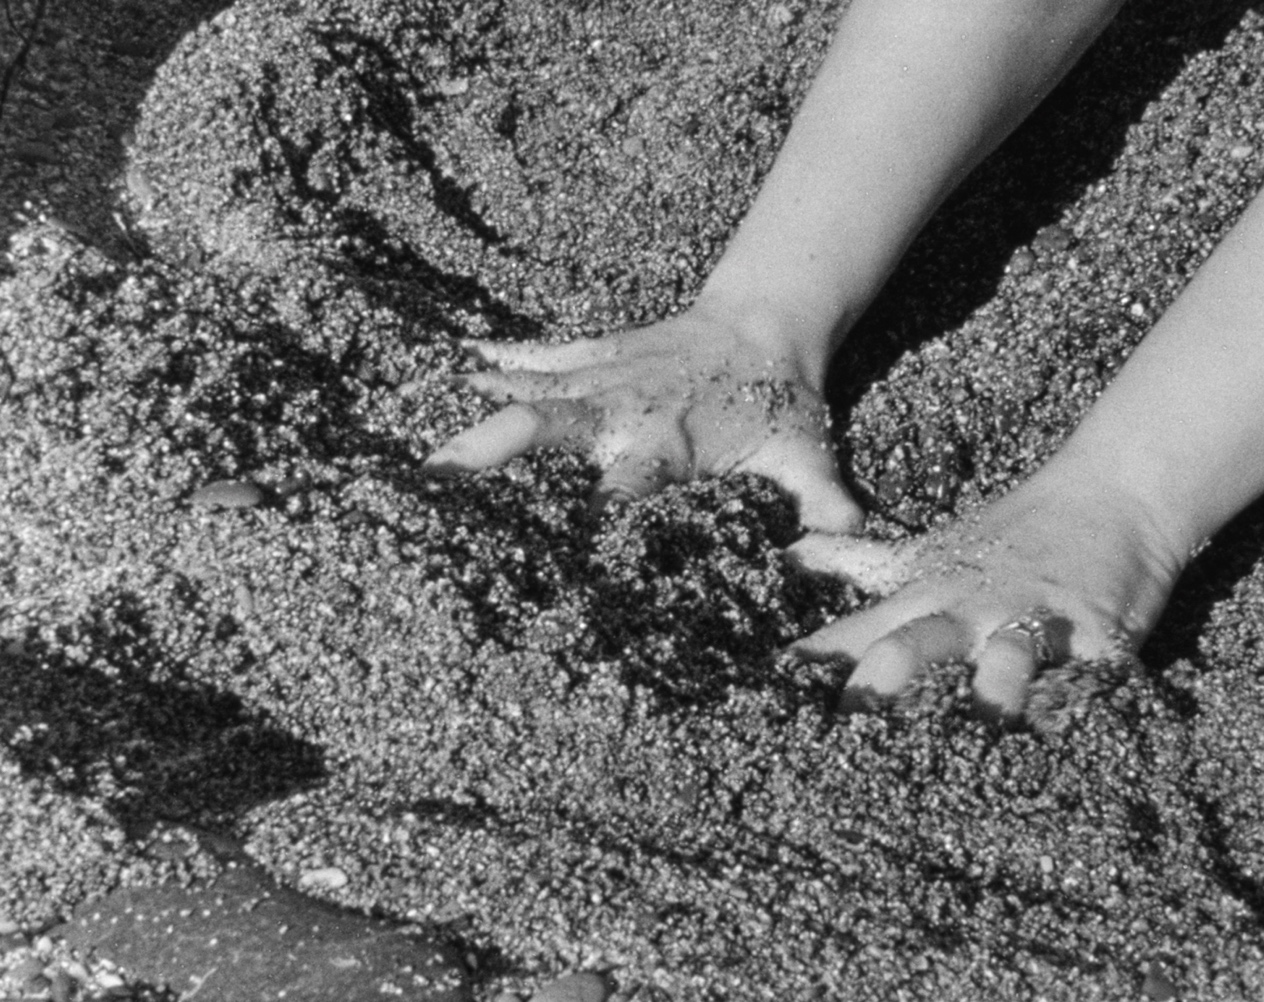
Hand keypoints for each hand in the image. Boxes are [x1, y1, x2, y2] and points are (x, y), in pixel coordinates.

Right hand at [422, 308, 864, 532]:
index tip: (541, 559)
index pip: (616, 495)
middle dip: (492, 450)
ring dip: (475, 413)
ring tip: (416, 442)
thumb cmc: (785, 404)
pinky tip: (452, 363)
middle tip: (436, 478)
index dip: (581, 523)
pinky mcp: (594, 354)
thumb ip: (821, 509)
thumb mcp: (807, 461)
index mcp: (665, 446)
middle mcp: (620, 410)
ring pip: (527, 391)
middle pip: (545, 427)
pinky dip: (498, 360)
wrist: (769, 323)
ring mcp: (601, 377)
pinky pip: (539, 357)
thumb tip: (846, 554)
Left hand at [788, 473, 1186, 717]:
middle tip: (850, 729)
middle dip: (882, 685)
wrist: (1112, 496)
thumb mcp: (926, 550)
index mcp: (925, 595)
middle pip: (916, 646)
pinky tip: (1067, 749)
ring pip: (1003, 665)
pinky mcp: (1098, 641)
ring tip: (972, 745)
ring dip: (987, 702)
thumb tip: (789, 555)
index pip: (857, 631)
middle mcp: (969, 610)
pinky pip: (1088, 684)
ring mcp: (1032, 623)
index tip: (769, 698)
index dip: (816, 662)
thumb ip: (857, 562)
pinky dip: (1077, 714)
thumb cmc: (1009, 533)